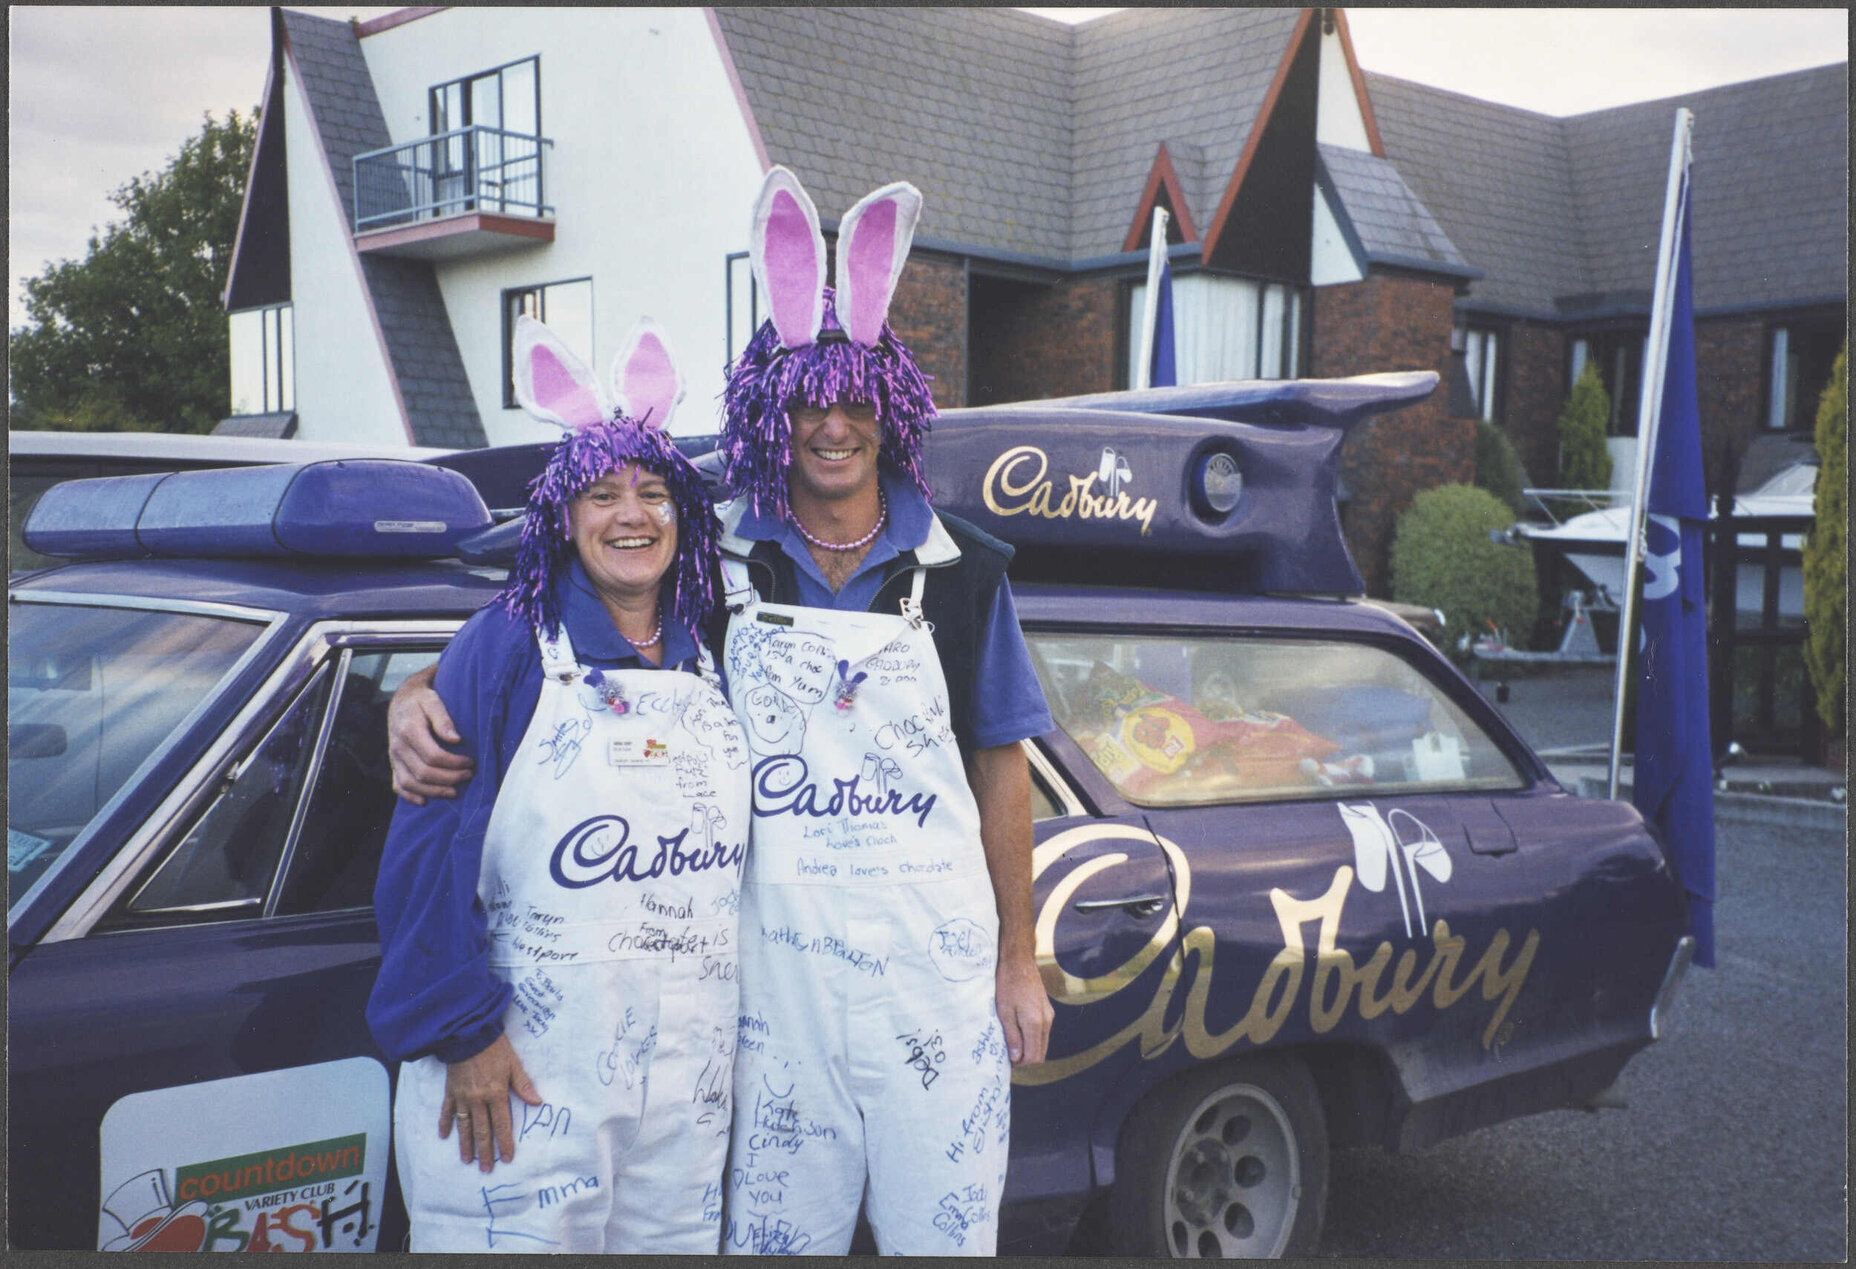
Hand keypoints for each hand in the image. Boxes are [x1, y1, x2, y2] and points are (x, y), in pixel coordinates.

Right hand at [388, 664, 472, 804]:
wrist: (402, 700)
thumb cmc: (423, 699)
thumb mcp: (433, 700)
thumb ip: (443, 718)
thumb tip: (455, 739)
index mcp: (409, 731)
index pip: (433, 756)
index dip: (454, 764)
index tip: (471, 762)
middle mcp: (398, 746)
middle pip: (423, 773)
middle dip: (449, 778)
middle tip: (469, 776)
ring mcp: (394, 757)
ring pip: (411, 783)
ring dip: (434, 791)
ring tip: (455, 791)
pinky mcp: (394, 763)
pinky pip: (398, 785)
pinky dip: (410, 796)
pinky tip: (425, 801)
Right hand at [438, 1034, 542, 1171]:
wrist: (468, 1034)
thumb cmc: (495, 1048)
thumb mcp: (514, 1064)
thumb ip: (523, 1085)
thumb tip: (537, 1102)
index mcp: (496, 1094)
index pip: (502, 1125)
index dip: (505, 1143)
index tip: (507, 1158)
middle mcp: (478, 1100)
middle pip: (482, 1131)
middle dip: (485, 1152)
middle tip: (485, 1169)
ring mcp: (462, 1097)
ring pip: (464, 1126)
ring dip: (465, 1144)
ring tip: (467, 1160)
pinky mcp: (450, 1091)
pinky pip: (446, 1111)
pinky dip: (445, 1124)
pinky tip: (444, 1136)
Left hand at [995, 950, 1052, 1066]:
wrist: (1019, 961)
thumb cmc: (1007, 984)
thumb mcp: (1004, 1011)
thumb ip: (1012, 1036)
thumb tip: (1016, 1058)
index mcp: (1035, 1023)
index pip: (1033, 1057)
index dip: (1020, 1064)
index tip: (1006, 1061)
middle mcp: (1047, 1021)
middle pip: (1040, 1054)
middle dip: (1025, 1059)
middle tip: (1008, 1055)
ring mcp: (1049, 1015)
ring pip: (1042, 1044)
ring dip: (1029, 1049)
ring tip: (1011, 1043)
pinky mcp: (1047, 1010)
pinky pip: (1043, 1032)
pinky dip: (1032, 1038)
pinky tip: (1018, 1031)